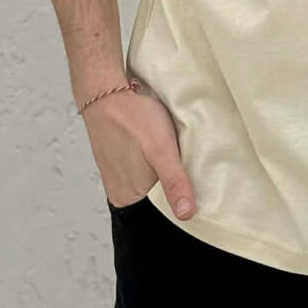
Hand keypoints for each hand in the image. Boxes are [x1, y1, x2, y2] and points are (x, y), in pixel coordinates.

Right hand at [82, 80, 197, 218]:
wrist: (107, 91)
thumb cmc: (131, 118)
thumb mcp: (161, 149)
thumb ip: (174, 182)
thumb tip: (186, 214)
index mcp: (128, 198)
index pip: (161, 216)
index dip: (180, 207)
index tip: (201, 198)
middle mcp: (120, 192)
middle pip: (156, 202)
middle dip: (175, 192)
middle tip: (193, 174)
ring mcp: (118, 175)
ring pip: (150, 185)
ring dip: (165, 176)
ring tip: (180, 161)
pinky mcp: (120, 160)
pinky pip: (142, 171)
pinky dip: (155, 164)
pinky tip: (164, 152)